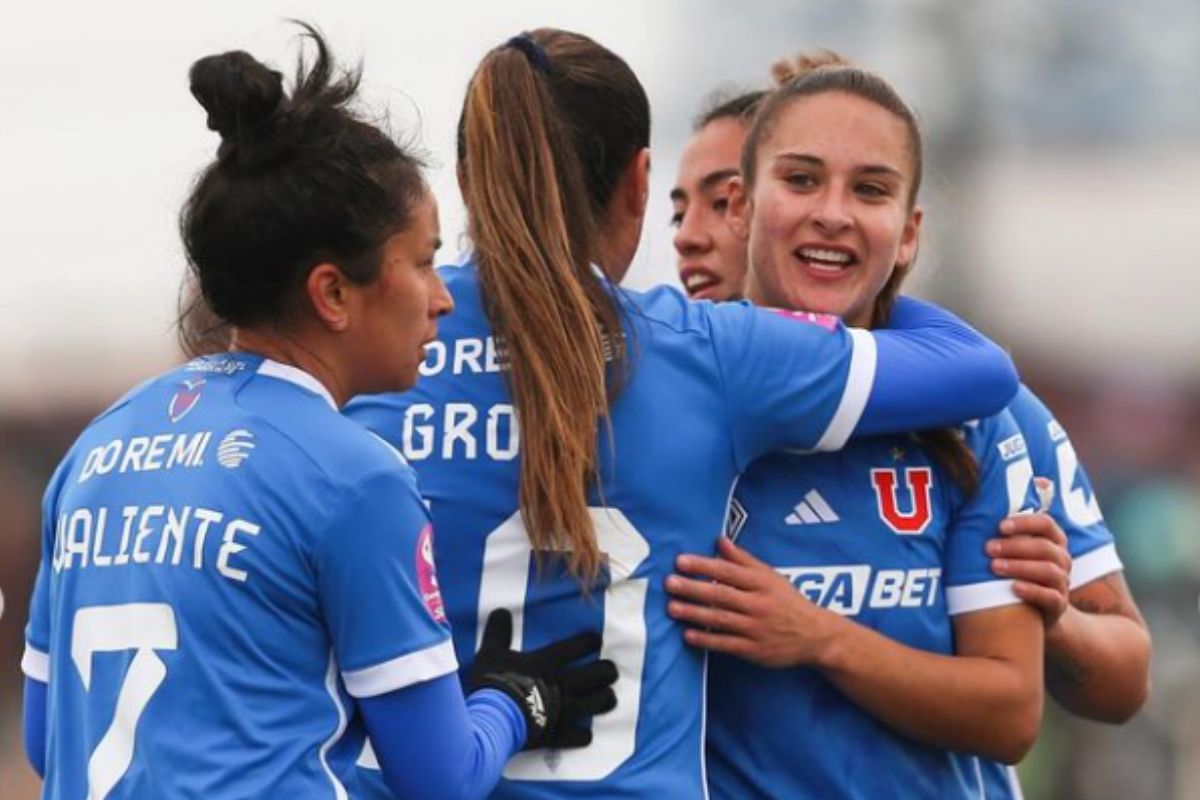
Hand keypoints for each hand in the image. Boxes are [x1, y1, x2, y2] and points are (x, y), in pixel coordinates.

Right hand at [468, 609, 616, 749]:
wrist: (492, 718)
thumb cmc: (492, 682)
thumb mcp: (491, 651)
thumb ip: (498, 632)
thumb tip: (500, 611)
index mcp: (548, 662)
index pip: (578, 647)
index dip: (591, 641)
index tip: (597, 640)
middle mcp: (562, 684)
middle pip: (597, 676)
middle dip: (607, 671)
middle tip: (610, 670)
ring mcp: (564, 710)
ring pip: (597, 704)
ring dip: (605, 700)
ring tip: (609, 697)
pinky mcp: (558, 733)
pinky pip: (579, 736)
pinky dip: (583, 735)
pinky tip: (585, 734)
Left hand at [665, 537, 831, 667]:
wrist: (815, 636)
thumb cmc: (788, 601)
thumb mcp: (770, 576)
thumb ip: (743, 560)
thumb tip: (720, 540)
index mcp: (762, 583)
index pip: (728, 572)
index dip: (704, 565)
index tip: (680, 561)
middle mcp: (758, 604)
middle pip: (721, 595)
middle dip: (694, 588)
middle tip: (670, 583)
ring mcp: (756, 629)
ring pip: (721, 619)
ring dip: (694, 613)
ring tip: (671, 607)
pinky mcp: (754, 650)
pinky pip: (726, 644)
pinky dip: (706, 640)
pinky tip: (687, 635)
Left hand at [987, 513, 1071, 627]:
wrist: (1032, 610)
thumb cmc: (1015, 571)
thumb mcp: (1013, 551)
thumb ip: (1004, 535)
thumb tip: (973, 517)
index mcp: (1053, 540)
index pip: (1045, 523)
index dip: (1024, 523)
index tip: (1000, 526)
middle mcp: (1061, 559)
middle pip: (1044, 547)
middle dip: (1014, 546)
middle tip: (988, 548)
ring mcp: (1062, 582)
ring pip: (1048, 570)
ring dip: (1019, 567)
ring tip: (994, 567)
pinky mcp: (1059, 604)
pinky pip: (1050, 597)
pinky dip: (1032, 591)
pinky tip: (1013, 588)